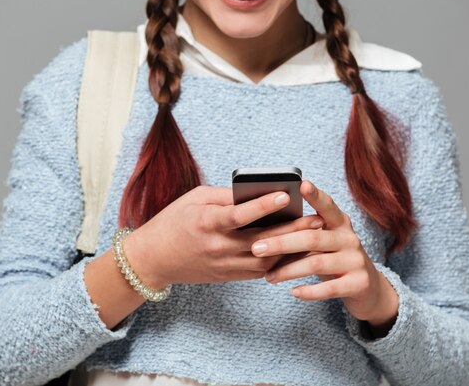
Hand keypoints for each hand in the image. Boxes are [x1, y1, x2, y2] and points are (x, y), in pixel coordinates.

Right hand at [126, 185, 324, 288]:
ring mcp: (223, 265)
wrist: (153, 259)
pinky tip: (294, 250)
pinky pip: (258, 271)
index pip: (239, 215)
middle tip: (316, 219)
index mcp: (206, 223)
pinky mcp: (227, 276)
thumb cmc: (173, 221)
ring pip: (264, 261)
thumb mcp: (194, 199)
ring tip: (311, 235)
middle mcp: (217, 246)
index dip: (263, 205)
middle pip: (260, 240)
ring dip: (290, 249)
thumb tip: (255, 191)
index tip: (285, 195)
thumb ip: (224, 196)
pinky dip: (277, 261)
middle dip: (290, 230)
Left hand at [249, 179, 398, 330]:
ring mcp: (355, 261)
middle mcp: (349, 238)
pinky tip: (293, 292)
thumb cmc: (333, 257)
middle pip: (312, 238)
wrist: (367, 287)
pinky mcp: (358, 283)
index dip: (315, 195)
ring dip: (288, 271)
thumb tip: (265, 226)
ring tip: (268, 276)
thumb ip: (305, 232)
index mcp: (339, 222)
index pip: (327, 205)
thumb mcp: (324, 240)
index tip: (301, 184)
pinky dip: (309, 291)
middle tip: (256, 247)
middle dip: (281, 243)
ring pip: (316, 263)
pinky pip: (329, 288)